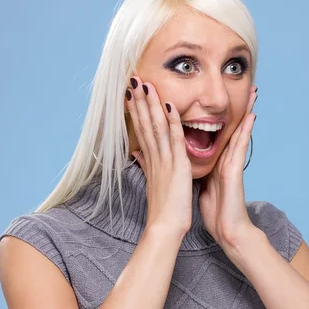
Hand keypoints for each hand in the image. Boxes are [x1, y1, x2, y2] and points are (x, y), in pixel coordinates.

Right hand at [126, 76, 192, 238]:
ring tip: (145, 84)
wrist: (165, 228)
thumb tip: (137, 153)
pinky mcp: (177, 167)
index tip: (131, 93)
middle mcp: (155, 158)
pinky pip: (174, 140)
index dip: (136, 111)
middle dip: (139, 101)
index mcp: (151, 161)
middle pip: (145, 124)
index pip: (142, 130)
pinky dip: (172, 122)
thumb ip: (147, 166)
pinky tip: (169, 104)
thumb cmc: (163, 211)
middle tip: (132, 79)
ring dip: (151, 104)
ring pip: (157, 127)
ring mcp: (165, 161)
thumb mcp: (154, 184)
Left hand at [198, 86, 257, 246]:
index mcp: (216, 164)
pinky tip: (251, 117)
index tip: (218, 99)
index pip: (217, 136)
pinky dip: (245, 132)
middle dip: (236, 109)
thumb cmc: (216, 213)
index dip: (217, 117)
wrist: (227, 231)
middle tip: (246, 88)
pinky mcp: (235, 172)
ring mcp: (232, 165)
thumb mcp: (203, 188)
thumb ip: (200, 174)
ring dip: (245, 113)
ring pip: (238, 133)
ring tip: (253, 93)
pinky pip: (240, 148)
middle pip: (229, 129)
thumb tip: (189, 166)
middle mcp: (225, 161)